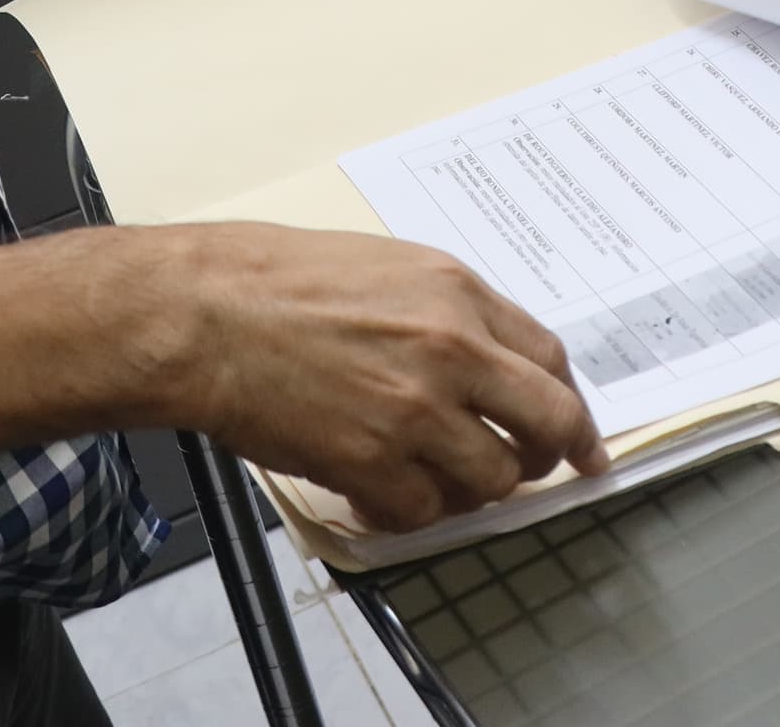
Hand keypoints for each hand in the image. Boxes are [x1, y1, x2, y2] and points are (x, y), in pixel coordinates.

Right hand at [133, 223, 608, 534]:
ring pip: (492, 480)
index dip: (569, 406)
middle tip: (536, 473)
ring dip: (468, 489)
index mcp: (458, 294)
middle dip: (551, 457)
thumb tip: (485, 362)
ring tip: (428, 477)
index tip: (575, 436)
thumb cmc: (272, 281)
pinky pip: (422, 512)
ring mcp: (415, 410)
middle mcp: (451, 350)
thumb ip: (447, 313)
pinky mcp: (371, 461)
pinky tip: (378, 496)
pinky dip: (406, 514)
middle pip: (549, 423)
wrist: (204, 315)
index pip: (551, 360)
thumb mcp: (386, 266)